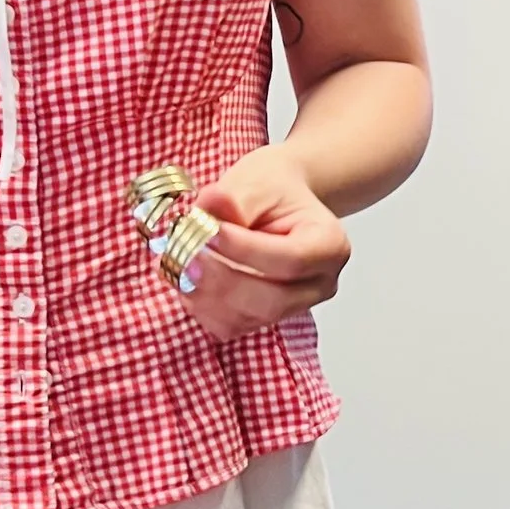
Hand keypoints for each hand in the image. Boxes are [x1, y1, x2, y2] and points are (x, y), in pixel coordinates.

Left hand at [173, 147, 348, 343]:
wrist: (274, 202)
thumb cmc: (271, 191)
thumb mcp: (256, 182)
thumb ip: (233, 197)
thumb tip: (211, 204)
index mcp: (329, 245)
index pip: (291, 260)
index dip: (246, 251)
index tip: (210, 231)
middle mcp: (319, 284)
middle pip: (271, 300)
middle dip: (221, 280)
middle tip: (185, 254)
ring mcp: (293, 307)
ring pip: (247, 318)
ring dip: (206, 296)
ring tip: (180, 262)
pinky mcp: (264, 319)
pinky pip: (230, 326)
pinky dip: (203, 307)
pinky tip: (187, 279)